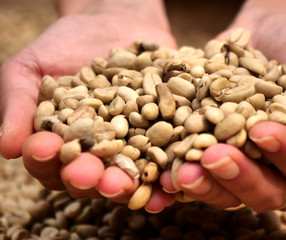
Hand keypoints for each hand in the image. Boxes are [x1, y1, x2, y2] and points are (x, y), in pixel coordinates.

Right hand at [0, 0, 175, 210]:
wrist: (113, 22)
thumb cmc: (67, 44)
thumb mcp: (32, 67)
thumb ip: (18, 104)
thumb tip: (6, 148)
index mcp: (63, 143)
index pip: (50, 163)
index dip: (46, 160)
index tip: (47, 148)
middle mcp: (98, 152)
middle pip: (92, 177)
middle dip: (90, 179)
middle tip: (92, 175)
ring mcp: (132, 146)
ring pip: (129, 174)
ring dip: (128, 184)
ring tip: (128, 184)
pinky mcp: (163, 134)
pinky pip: (166, 156)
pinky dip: (167, 170)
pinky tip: (168, 180)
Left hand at [161, 1, 285, 210]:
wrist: (268, 35)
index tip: (262, 132)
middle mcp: (277, 173)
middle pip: (263, 191)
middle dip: (239, 176)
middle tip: (214, 157)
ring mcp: (241, 166)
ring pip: (225, 190)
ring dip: (204, 183)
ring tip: (182, 172)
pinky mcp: (209, 154)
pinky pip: (194, 171)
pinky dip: (176, 174)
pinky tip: (161, 173)